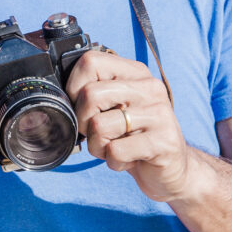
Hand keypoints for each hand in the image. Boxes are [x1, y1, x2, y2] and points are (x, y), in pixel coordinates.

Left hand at [67, 50, 191, 202]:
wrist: (173, 170)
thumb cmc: (134, 138)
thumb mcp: (115, 108)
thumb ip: (94, 94)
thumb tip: (59, 94)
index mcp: (135, 73)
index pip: (90, 62)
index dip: (73, 87)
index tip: (80, 106)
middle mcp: (150, 87)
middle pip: (90, 95)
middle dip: (83, 122)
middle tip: (98, 134)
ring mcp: (159, 114)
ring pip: (99, 126)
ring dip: (98, 147)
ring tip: (115, 148)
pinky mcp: (164, 142)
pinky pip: (116, 151)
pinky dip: (113, 162)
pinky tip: (128, 160)